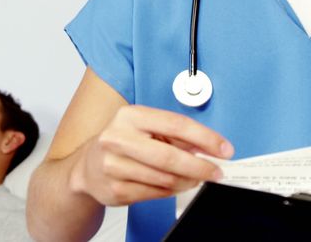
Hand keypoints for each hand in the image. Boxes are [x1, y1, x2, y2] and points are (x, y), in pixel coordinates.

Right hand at [69, 104, 232, 205]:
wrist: (86, 167)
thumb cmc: (121, 142)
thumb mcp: (144, 128)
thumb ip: (174, 135)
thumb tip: (208, 146)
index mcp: (129, 116)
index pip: (175, 124)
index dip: (205, 138)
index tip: (224, 149)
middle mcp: (118, 138)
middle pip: (170, 156)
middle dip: (200, 166)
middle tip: (216, 171)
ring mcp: (114, 166)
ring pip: (165, 178)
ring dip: (188, 180)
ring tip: (196, 177)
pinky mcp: (115, 189)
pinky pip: (155, 193)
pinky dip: (172, 190)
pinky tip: (176, 184)